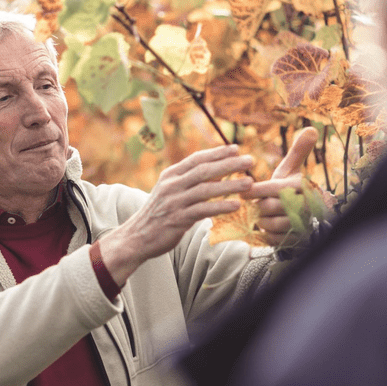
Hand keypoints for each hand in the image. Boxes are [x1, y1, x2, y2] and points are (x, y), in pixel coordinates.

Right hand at [100, 144, 254, 285]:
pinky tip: (235, 205)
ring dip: (229, 185)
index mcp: (170, 175)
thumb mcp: (170, 192)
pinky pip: (203, 210)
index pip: (196, 159)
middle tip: (249, 160)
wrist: (137, 237)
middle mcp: (172, 185)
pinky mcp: (178, 219)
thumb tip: (218, 173)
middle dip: (228, 164)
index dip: (217, 153)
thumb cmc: (158, 214)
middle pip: (204, 170)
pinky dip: (220, 207)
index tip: (235, 148)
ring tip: (249, 183)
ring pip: (206, 189)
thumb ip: (189, 182)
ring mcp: (174, 202)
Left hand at [245, 127, 318, 244]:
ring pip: (270, 224)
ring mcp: (303, 225)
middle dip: (259, 206)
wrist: (302, 218)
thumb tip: (312, 129)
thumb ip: (298, 152)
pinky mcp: (297, 241)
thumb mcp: (292, 171)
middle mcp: (306, 206)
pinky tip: (268, 227)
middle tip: (256, 205)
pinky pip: (272, 239)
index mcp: (304, 187)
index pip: (276, 188)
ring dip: (261, 221)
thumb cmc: (290, 190)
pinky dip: (265, 234)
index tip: (244, 191)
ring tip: (262, 216)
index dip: (257, 190)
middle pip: (269, 207)